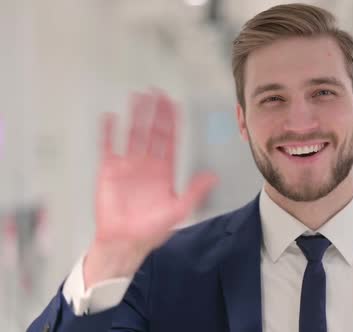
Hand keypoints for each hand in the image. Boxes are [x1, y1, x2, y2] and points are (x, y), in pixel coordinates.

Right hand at [84, 91, 216, 287]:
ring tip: (138, 98)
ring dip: (135, 116)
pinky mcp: (109, 171)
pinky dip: (109, 132)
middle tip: (157, 92)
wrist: (126, 241)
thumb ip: (195, 192)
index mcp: (164, 170)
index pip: (169, 139)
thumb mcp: (178, 210)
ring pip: (132, 134)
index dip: (172, 121)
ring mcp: (128, 165)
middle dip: (155, 112)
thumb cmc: (151, 229)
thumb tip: (214, 177)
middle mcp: (147, 163)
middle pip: (152, 131)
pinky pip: (109, 147)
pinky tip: (110, 118)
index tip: (174, 104)